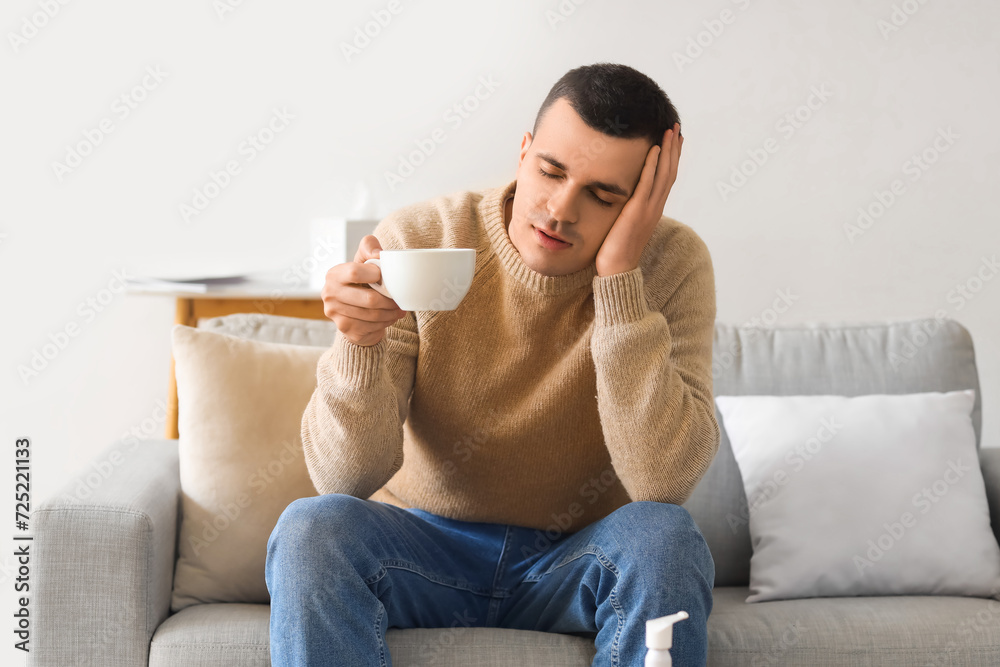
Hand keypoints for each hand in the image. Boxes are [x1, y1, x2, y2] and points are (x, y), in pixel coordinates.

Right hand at [321, 235, 406, 346]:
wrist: (354, 310)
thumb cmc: (362, 280)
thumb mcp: (364, 260)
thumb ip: (369, 247)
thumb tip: (378, 255)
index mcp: (333, 275)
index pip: (354, 272)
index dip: (375, 274)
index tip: (384, 276)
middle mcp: (329, 295)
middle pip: (369, 299)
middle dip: (389, 300)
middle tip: (399, 299)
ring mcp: (336, 314)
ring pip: (373, 315)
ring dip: (391, 313)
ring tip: (398, 308)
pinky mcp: (346, 330)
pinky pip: (373, 327)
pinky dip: (386, 322)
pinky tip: (390, 317)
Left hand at [595, 123, 683, 277]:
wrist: (617, 269)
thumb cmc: (616, 249)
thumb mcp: (626, 223)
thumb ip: (629, 208)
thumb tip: (624, 198)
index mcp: (654, 208)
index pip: (667, 177)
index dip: (672, 157)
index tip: (674, 139)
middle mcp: (656, 206)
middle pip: (670, 171)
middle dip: (674, 148)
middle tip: (676, 126)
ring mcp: (649, 208)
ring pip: (663, 174)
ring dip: (667, 150)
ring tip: (670, 130)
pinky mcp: (637, 211)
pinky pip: (647, 184)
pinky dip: (652, 165)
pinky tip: (654, 149)